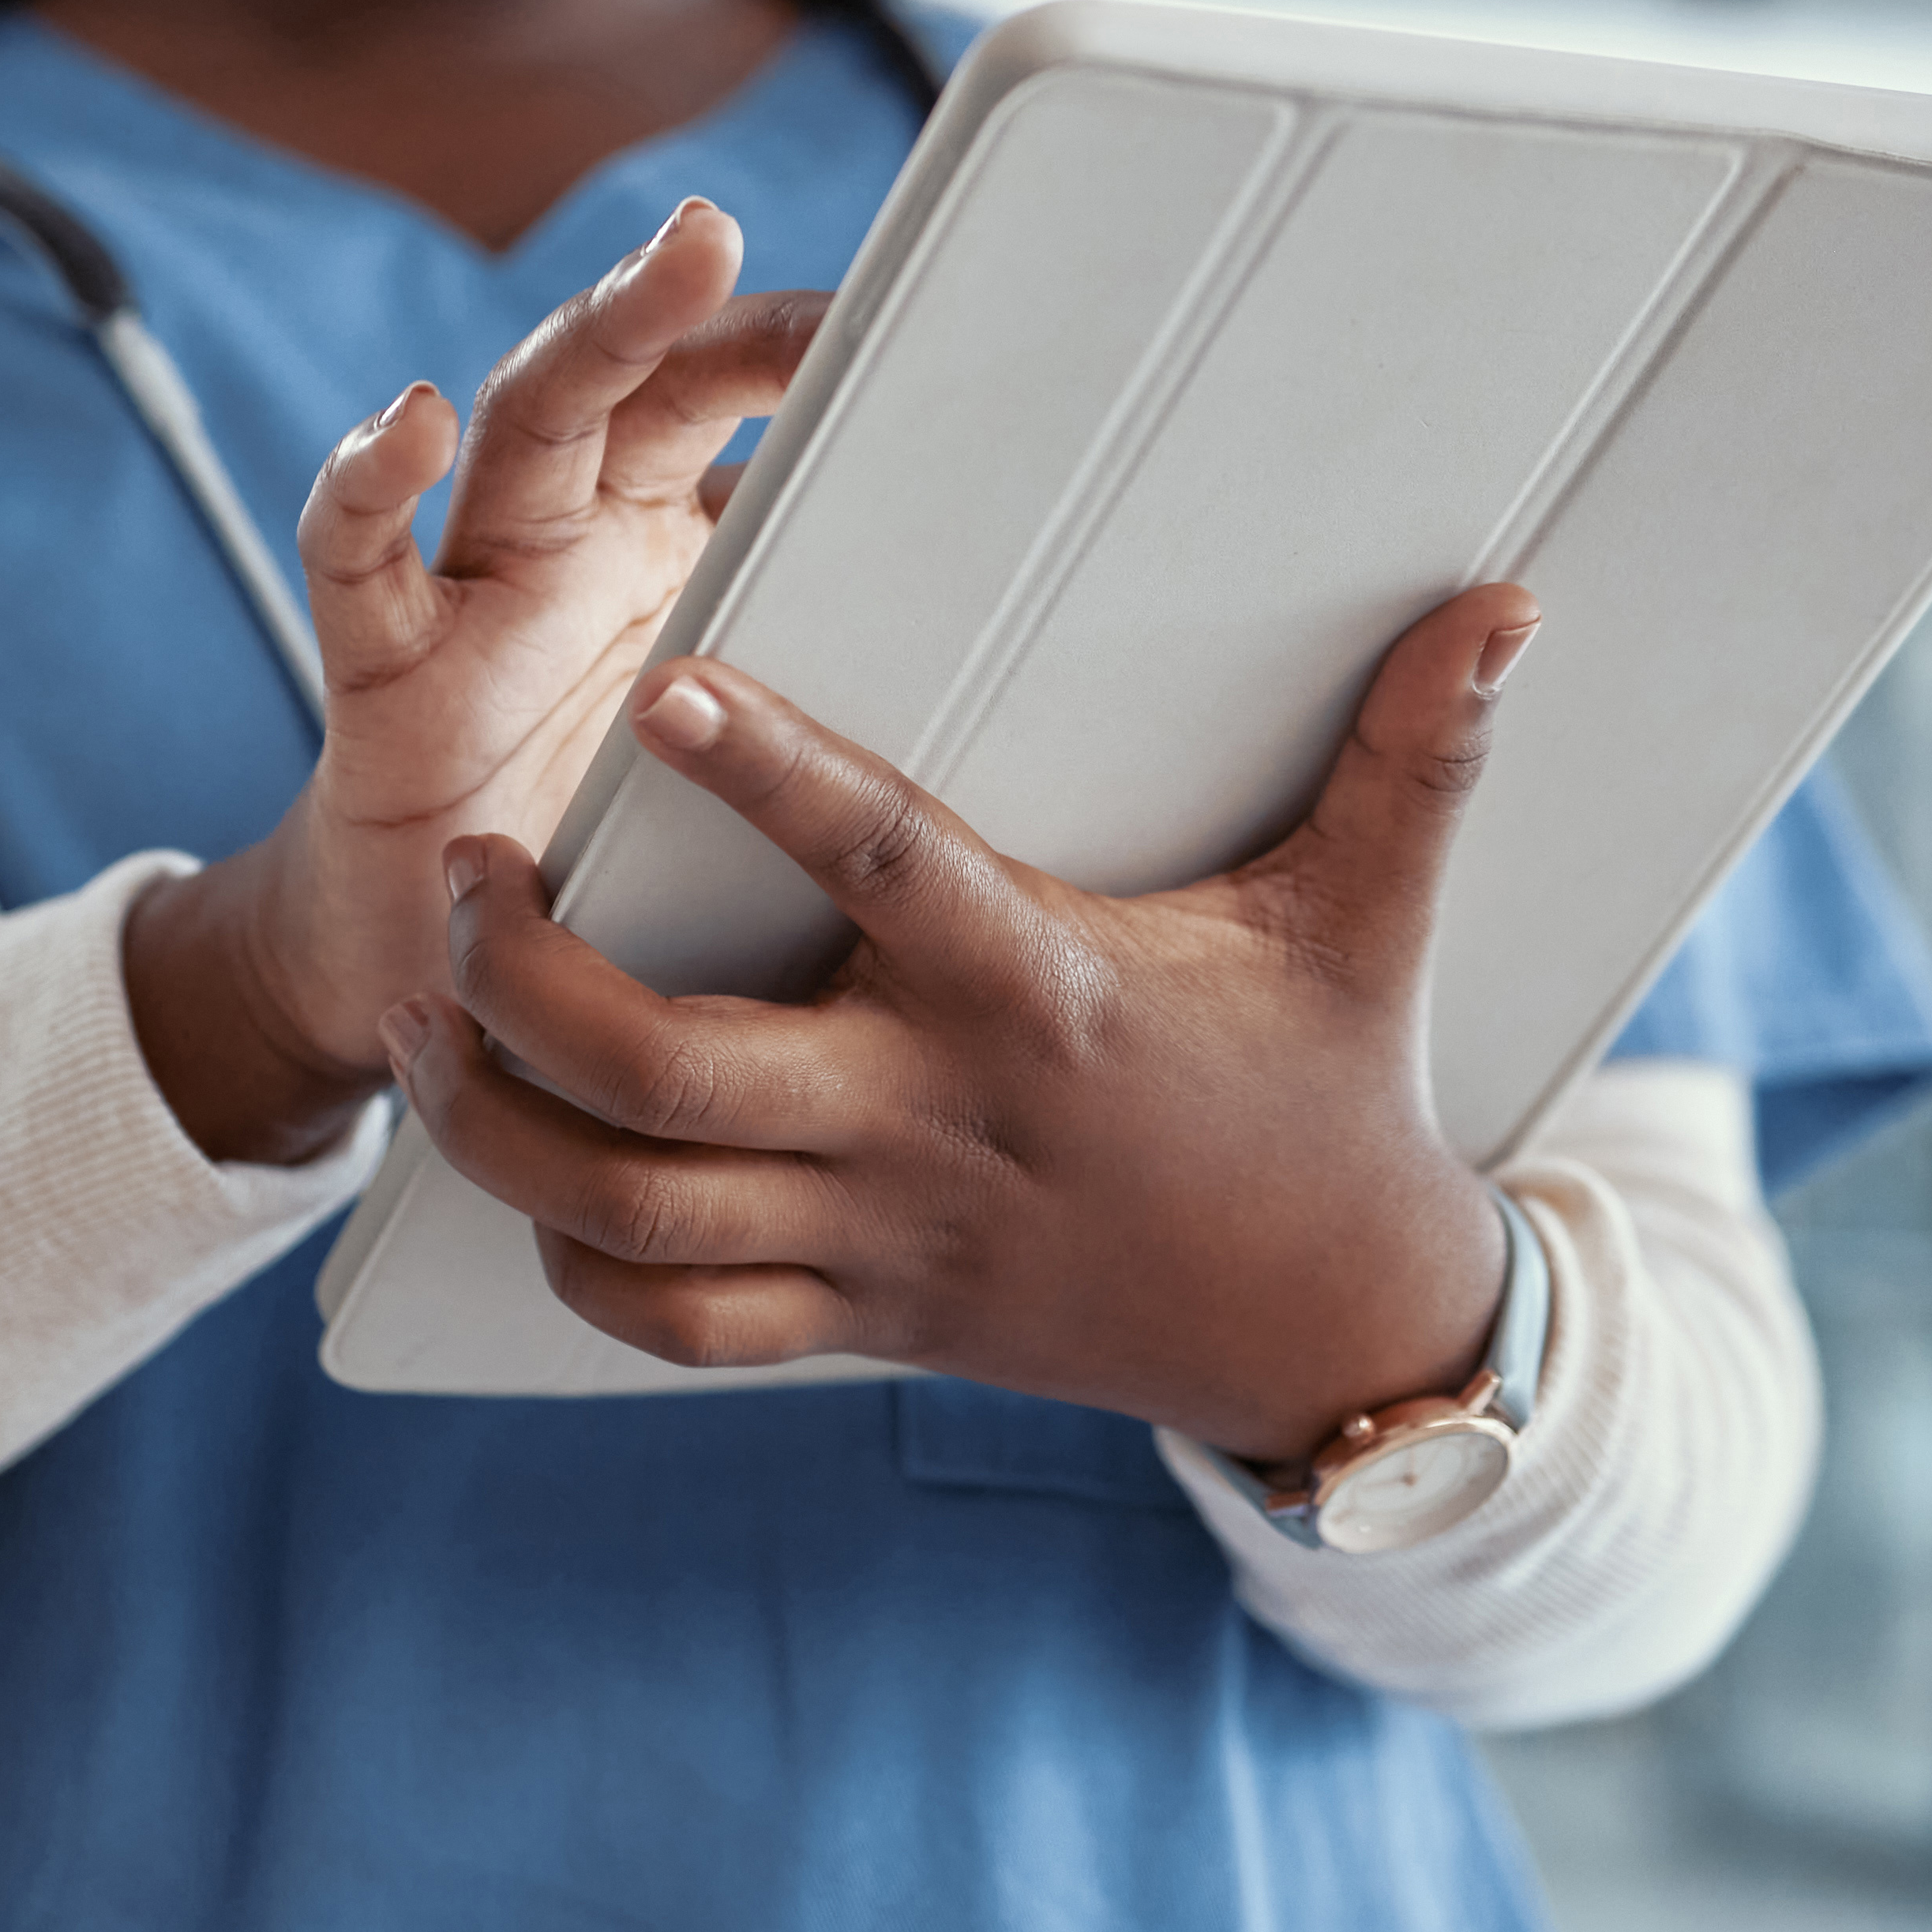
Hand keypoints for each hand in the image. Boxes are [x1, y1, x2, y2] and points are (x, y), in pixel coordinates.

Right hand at [125, 199, 818, 1163]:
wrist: (462, 976)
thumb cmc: (618, 846)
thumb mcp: (757, 745)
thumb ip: (845, 671)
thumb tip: (1055, 641)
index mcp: (666, 536)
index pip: (733, 399)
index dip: (804, 347)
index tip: (907, 305)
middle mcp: (574, 534)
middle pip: (636, 376)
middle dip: (689, 297)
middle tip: (738, 231)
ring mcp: (479, 589)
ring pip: (526, 423)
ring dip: (595, 333)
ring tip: (663, 265)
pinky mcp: (388, 672)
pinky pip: (361, 563)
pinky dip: (371, 486)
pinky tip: (410, 425)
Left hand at [381, 581, 1546, 1463]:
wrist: (1330, 1332)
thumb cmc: (1332, 1089)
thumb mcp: (1368, 918)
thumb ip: (1416, 756)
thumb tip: (1510, 599)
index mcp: (1042, 996)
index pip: (886, 867)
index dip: (772, 777)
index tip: (666, 682)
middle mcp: (937, 1125)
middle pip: (683, 1079)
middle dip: (538, 989)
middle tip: (466, 872)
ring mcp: (885, 1242)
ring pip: (636, 1214)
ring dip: (500, 1122)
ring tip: (422, 1005)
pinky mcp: (859, 1326)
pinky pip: (672, 1325)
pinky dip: (570, 1257)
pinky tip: (508, 1154)